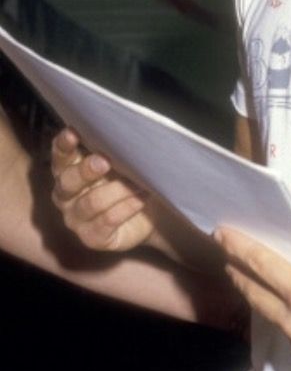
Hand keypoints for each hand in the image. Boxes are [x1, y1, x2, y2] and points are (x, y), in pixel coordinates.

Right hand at [51, 128, 154, 251]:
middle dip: (86, 170)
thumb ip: (113, 152)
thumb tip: (121, 137)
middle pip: (68, 181)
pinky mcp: (92, 238)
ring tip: (138, 183)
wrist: (150, 214)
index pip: (60, 156)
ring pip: (91, 202)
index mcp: (68, 171)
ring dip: (117, 190)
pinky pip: (107, 221)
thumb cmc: (128, 180)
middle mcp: (66, 196)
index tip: (73, 132)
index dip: (64, 145)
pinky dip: (126, 207)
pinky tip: (140, 199)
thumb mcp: (121, 163)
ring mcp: (76, 219)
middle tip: (104, 161)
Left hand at [217, 229, 290, 370]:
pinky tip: (282, 300)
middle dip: (237, 270)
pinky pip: (285, 328)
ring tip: (246, 273)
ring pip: (268, 312)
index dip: (239, 248)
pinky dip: (279, 311)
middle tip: (226, 252)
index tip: (222, 233)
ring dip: (256, 292)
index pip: (262, 266)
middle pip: (254, 293)